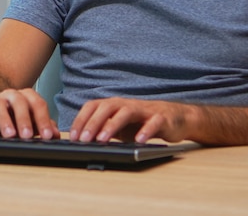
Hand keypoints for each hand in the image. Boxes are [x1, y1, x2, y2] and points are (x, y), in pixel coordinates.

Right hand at [0, 88, 59, 139]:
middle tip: (28, 136)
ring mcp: (1, 98)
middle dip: (26, 120)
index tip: (48, 136)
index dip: (44, 120)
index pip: (40, 105)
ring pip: (2, 106)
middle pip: (24, 102)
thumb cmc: (11, 117)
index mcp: (29, 97)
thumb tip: (56, 134)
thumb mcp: (28, 123)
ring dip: (7, 120)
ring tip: (10, 135)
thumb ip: (41, 126)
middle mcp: (15, 95)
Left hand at [69, 97, 197, 143]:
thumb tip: (82, 142)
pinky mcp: (162, 118)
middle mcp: (128, 104)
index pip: (94, 106)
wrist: (175, 118)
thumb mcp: (120, 126)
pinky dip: (146, 130)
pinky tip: (139, 140)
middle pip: (107, 107)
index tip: (72, 136)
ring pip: (127, 112)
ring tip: (103, 140)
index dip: (82, 119)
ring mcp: (145, 110)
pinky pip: (153, 122)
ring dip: (113, 125)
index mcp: (116, 105)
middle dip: (93, 122)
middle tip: (83, 140)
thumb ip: (104, 130)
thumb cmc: (143, 123)